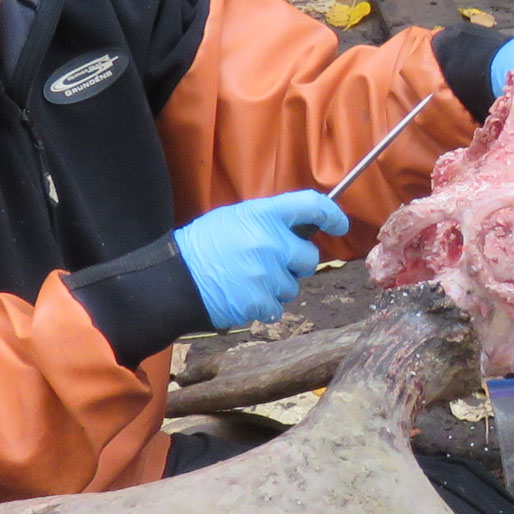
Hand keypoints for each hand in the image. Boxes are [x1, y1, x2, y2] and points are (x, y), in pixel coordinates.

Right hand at [177, 190, 348, 328]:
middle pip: (310, 257)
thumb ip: (268, 221)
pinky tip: (242, 295)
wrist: (174, 279)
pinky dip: (263, 305)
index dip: (332, 214)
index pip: (311, 206)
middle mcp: (270, 242)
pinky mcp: (260, 302)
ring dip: (277, 286)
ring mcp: (266, 274)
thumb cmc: (204, 246)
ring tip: (247, 280)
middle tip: (271, 263)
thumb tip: (300, 228)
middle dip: (296, 263)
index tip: (339, 224)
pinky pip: (277, 307)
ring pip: (293, 286)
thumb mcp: (234, 219)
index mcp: (263, 215)